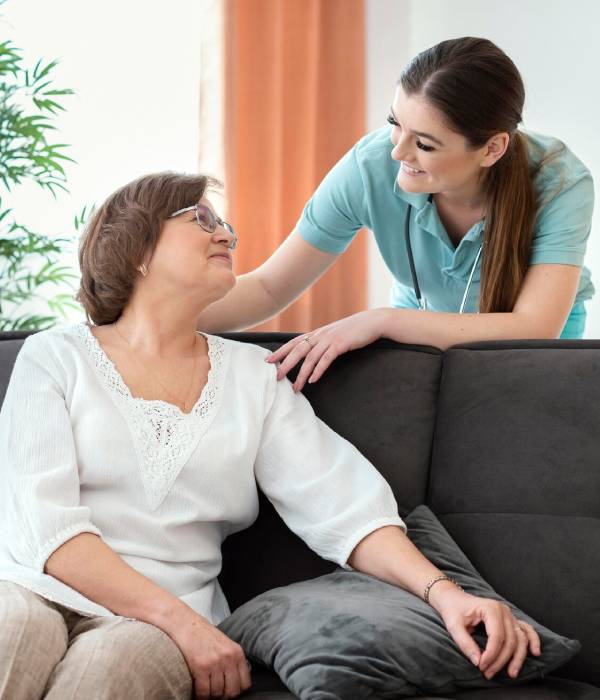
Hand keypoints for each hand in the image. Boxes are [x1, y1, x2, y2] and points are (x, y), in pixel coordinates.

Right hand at [166, 609, 250, 698]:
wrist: (185, 623)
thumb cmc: (203, 634)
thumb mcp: (225, 644)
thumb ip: (232, 661)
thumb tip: (235, 682)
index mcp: (237, 652)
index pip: (245, 683)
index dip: (236, 691)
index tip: (227, 690)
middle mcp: (228, 657)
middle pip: (232, 692)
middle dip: (223, 696)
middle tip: (215, 693)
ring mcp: (215, 662)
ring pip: (217, 693)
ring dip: (210, 695)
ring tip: (205, 689)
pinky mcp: (201, 667)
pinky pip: (203, 692)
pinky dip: (200, 696)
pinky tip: (197, 690)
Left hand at [266, 309, 387, 390]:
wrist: (372, 322)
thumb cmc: (353, 330)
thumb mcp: (334, 334)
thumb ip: (322, 342)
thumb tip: (312, 354)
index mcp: (316, 333)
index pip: (293, 342)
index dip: (280, 351)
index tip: (268, 361)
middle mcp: (320, 335)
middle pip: (297, 350)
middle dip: (285, 364)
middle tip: (276, 377)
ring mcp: (330, 339)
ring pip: (310, 358)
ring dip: (302, 374)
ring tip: (296, 387)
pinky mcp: (341, 344)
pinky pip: (326, 359)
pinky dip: (318, 370)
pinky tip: (313, 380)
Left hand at [429, 583, 541, 679]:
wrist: (454, 599)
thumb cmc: (453, 611)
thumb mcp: (453, 626)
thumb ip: (465, 644)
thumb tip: (478, 662)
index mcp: (490, 608)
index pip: (497, 636)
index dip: (491, 655)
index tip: (481, 667)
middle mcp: (503, 610)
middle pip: (510, 640)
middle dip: (501, 660)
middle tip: (488, 673)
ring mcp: (509, 614)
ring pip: (520, 639)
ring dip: (517, 658)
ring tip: (511, 674)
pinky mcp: (510, 619)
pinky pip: (526, 630)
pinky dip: (533, 640)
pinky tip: (535, 652)